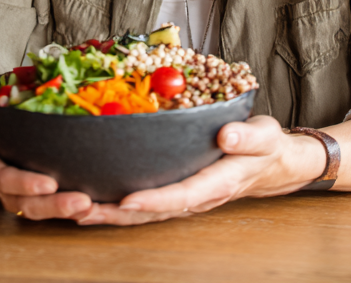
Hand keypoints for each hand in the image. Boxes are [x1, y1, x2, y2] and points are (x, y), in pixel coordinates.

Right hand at [0, 100, 95, 221]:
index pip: (4, 180)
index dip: (25, 184)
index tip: (49, 184)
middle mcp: (2, 189)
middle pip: (27, 205)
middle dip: (55, 206)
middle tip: (82, 202)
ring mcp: (18, 196)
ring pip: (42, 211)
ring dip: (67, 212)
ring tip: (92, 207)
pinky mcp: (35, 197)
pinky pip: (52, 208)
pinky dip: (72, 210)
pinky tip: (95, 208)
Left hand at [74, 115, 323, 225]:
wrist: (273, 163)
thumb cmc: (267, 146)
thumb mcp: (265, 136)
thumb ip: (247, 137)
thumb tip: (226, 137)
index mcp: (219, 182)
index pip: (182, 195)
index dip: (153, 200)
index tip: (125, 200)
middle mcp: (199, 196)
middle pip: (154, 211)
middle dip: (118, 215)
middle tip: (82, 210)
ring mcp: (188, 197)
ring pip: (146, 212)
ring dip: (112, 215)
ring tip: (77, 211)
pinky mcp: (180, 191)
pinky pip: (148, 203)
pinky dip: (120, 207)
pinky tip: (97, 202)